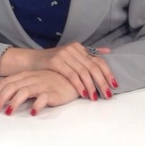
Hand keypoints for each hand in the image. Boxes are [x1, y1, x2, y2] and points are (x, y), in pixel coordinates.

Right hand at [0, 43, 116, 100]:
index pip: (98, 60)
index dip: (108, 73)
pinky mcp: (55, 61)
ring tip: (95, 97)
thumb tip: (107, 51)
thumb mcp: (71, 57)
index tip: (114, 85)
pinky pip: (72, 75)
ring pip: (83, 72)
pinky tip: (83, 93)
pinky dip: (79, 85)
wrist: (30, 61)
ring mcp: (64, 54)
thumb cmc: (52, 62)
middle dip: (102, 82)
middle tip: (107, 95)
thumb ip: (88, 54)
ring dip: (91, 86)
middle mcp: (73, 49)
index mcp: (78, 47)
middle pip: (93, 67)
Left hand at [0, 70, 79, 115]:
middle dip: (1, 98)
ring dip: (14, 102)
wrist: (73, 78)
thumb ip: (20, 85)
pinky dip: (37, 105)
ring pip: (24, 91)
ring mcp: (42, 85)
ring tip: (8, 113)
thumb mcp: (33, 79)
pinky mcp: (54, 93)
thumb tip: (3, 96)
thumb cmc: (50, 80)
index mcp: (25, 75)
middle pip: (12, 87)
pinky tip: (33, 112)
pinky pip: (44, 98)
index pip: (6, 82)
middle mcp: (31, 79)